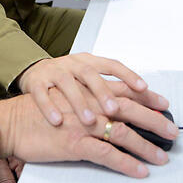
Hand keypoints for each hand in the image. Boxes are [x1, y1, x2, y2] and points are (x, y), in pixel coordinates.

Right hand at [0, 87, 177, 177]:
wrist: (10, 122)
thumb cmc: (36, 110)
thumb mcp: (64, 96)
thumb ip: (86, 97)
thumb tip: (108, 104)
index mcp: (87, 88)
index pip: (124, 88)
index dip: (146, 95)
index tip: (164, 104)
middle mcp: (88, 102)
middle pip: (129, 108)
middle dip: (154, 119)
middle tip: (173, 131)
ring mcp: (82, 123)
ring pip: (122, 133)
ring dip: (145, 147)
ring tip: (161, 158)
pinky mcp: (74, 143)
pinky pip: (106, 155)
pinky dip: (126, 164)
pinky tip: (139, 171)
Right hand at [17, 53, 167, 125]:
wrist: (32, 74)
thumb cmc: (68, 81)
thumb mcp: (90, 81)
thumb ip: (114, 90)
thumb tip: (149, 105)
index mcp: (90, 62)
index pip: (113, 65)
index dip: (128, 75)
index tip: (145, 88)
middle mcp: (73, 65)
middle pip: (91, 75)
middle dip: (103, 93)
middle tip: (114, 110)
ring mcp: (53, 73)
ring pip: (67, 84)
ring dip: (79, 102)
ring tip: (89, 121)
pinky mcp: (35, 83)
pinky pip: (42, 94)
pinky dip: (49, 107)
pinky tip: (57, 120)